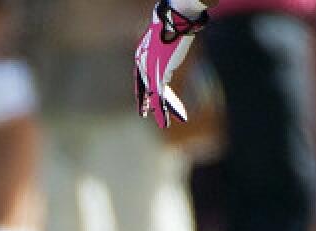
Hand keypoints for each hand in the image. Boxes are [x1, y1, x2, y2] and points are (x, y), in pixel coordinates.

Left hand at [134, 0, 207, 128]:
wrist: (175, 20)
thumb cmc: (174, 24)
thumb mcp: (166, 38)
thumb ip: (164, 51)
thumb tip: (169, 59)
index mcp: (142, 54)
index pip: (140, 77)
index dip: (141, 89)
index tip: (141, 98)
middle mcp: (143, 63)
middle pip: (144, 87)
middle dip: (145, 102)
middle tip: (143, 113)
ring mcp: (150, 70)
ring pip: (153, 95)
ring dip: (159, 111)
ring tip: (163, 123)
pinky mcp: (159, 75)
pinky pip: (160, 98)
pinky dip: (163, 111)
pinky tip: (166, 121)